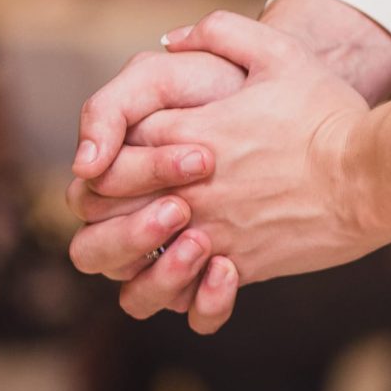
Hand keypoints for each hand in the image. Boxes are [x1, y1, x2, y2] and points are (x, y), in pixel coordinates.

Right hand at [64, 45, 249, 327]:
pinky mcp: (216, 275)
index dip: (140, 176)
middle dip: (130, 235)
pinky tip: (231, 269)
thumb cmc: (228, 86)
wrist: (306, 109)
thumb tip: (84, 163)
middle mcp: (136, 219)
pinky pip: (194, 314)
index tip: (203, 156)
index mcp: (117, 174)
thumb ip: (113, 105)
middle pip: (93, 254)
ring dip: (162, 276)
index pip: (94, 194)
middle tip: (183, 209)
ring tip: (205, 244)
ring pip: (136, 296)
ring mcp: (174, 252)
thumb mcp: (170, 76)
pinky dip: (207, 303)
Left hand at [70, 11, 379, 322]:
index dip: (106, 154)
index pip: (104, 153)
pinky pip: (187, 297)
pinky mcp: (239, 267)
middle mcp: (185, 190)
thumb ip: (221, 32)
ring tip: (172, 239)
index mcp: (184, 135)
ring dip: (140, 257)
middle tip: (141, 198)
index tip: (130, 151)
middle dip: (107, 209)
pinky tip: (209, 269)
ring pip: (134, 268)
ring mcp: (210, 233)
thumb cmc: (328, 114)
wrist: (373, 174)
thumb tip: (174, 40)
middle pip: (102, 214)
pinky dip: (187, 290)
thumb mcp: (279, 54)